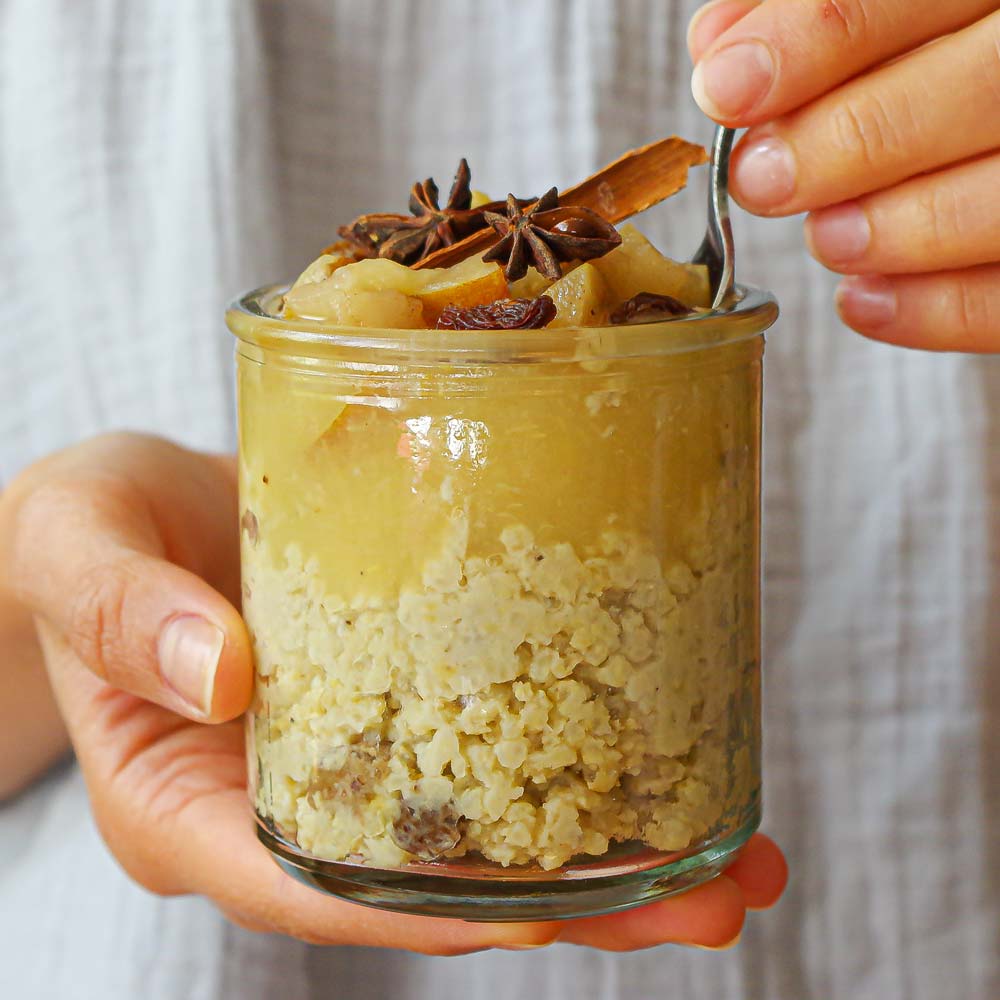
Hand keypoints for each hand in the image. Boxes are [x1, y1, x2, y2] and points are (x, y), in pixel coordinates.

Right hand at [0, 432, 785, 952]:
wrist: (126, 507)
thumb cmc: (83, 529)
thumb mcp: (75, 543)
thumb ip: (122, 610)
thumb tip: (222, 676)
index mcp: (187, 801)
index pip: (314, 886)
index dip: (434, 913)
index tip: (556, 910)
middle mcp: (283, 798)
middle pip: (429, 885)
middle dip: (570, 904)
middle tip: (710, 900)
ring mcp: (347, 751)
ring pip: (479, 832)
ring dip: (608, 851)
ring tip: (734, 852)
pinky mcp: (393, 691)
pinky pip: (485, 742)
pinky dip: (573, 755)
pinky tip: (662, 743)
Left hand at [689, 0, 999, 351]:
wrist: (995, 110)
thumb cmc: (935, 60)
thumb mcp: (897, 8)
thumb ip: (821, 11)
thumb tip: (717, 49)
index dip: (822, 36)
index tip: (726, 88)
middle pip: (988, 86)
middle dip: (855, 138)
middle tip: (762, 179)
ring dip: (899, 227)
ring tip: (824, 239)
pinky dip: (937, 309)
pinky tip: (861, 300)